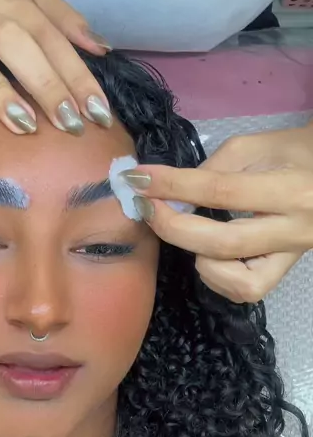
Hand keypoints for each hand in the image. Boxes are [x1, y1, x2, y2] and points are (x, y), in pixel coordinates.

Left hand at [122, 124, 312, 302]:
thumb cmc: (296, 152)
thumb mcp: (256, 146)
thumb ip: (214, 169)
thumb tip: (173, 193)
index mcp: (290, 190)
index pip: (220, 191)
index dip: (173, 186)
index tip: (139, 179)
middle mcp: (294, 230)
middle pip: (223, 243)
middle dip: (173, 227)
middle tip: (147, 208)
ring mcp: (291, 257)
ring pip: (237, 282)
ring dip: (199, 259)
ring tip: (188, 233)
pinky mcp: (284, 272)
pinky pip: (247, 290)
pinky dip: (218, 276)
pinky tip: (208, 253)